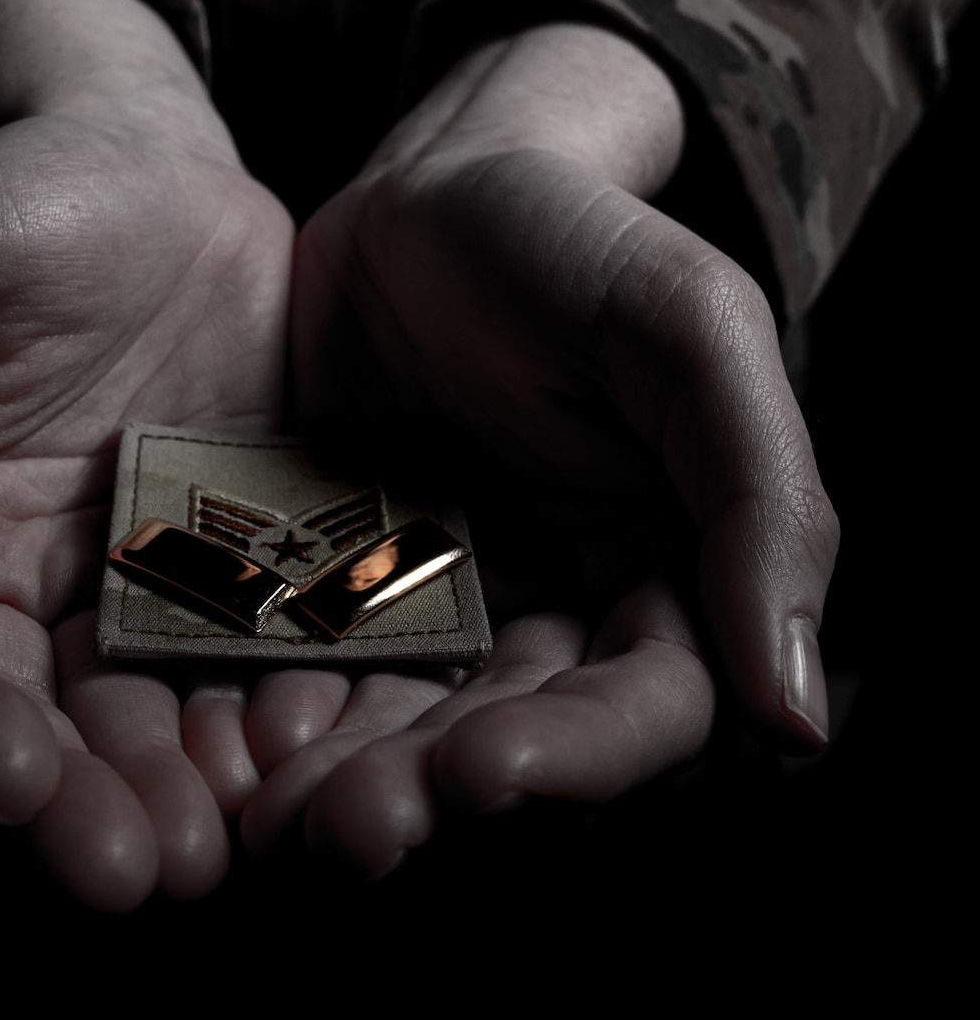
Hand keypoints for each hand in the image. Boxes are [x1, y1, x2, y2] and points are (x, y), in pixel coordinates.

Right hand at [0, 0, 293, 908]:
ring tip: (216, 849)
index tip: (6, 778)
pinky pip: (228, 669)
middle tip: (134, 871)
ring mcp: (100, 594)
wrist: (158, 163)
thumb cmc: (6, 195)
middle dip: (65, 804)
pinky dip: (254, 723)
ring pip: (118, 719)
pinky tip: (297, 766)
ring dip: (160, 793)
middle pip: (4, 721)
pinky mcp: (210, 585)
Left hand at [251, 23, 837, 875]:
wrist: (426, 190)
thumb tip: (801, 717)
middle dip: (430, 793)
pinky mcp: (341, 592)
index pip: (651, 709)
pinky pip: (309, 672)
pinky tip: (219, 738)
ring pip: (403, 730)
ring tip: (269, 811)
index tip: (482, 770)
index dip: (577, 757)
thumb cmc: (575, 237)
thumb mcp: (688, 326)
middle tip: (341, 829)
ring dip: (342, 782)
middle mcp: (561, 617)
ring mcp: (445, 612)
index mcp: (671, 576)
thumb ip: (762, 498)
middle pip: (512, 743)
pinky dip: (270, 714)